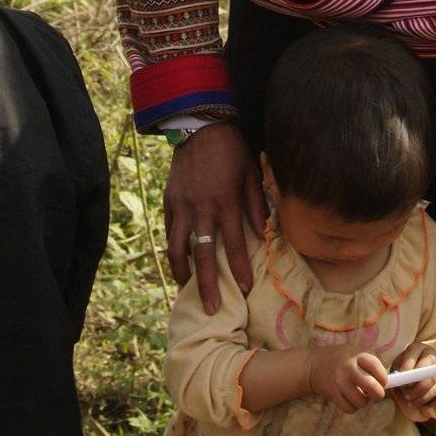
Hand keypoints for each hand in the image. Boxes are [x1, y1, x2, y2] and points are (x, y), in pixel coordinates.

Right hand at [164, 122, 266, 313]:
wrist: (200, 127)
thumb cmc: (231, 151)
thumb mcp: (251, 173)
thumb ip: (257, 204)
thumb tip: (265, 233)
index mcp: (225, 201)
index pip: (235, 243)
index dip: (241, 268)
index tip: (244, 288)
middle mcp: (202, 208)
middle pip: (204, 255)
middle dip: (208, 284)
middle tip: (211, 308)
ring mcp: (182, 206)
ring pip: (178, 248)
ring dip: (183, 272)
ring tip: (187, 288)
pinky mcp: (169, 201)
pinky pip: (169, 232)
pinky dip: (173, 250)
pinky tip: (178, 261)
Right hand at [309, 346, 386, 413]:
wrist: (314, 364)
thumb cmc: (340, 358)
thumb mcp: (354, 352)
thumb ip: (369, 363)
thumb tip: (388, 380)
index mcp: (357, 355)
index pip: (376, 366)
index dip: (383, 377)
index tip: (384, 382)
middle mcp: (349, 368)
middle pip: (371, 386)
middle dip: (378, 394)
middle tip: (376, 393)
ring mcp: (340, 382)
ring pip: (361, 401)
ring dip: (364, 402)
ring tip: (361, 395)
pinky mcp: (333, 395)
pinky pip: (349, 408)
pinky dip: (353, 407)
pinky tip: (351, 400)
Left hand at [389, 345, 435, 415]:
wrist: (414, 373)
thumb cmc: (403, 368)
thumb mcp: (397, 366)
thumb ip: (397, 371)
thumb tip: (396, 379)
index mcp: (418, 348)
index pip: (414, 354)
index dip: (407, 366)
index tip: (401, 377)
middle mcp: (431, 355)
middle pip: (427, 369)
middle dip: (416, 384)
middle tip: (406, 393)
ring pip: (432, 382)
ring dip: (419, 393)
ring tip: (408, 398)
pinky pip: (435, 391)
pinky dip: (424, 399)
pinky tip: (415, 401)